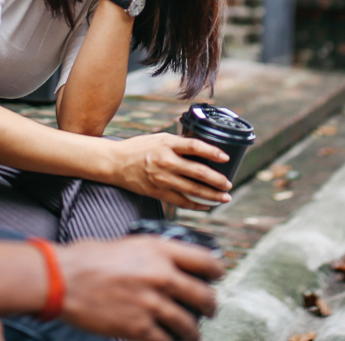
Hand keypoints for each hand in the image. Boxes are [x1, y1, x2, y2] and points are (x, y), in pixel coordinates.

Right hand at [56, 236, 222, 340]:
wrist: (63, 279)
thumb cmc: (86, 259)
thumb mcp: (127, 244)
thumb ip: (151, 254)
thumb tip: (164, 262)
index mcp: (159, 250)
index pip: (205, 261)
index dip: (217, 271)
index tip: (217, 277)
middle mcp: (161, 276)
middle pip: (204, 296)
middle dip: (211, 306)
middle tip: (209, 309)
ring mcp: (152, 303)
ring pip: (189, 324)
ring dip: (194, 332)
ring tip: (193, 333)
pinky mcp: (139, 327)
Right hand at [107, 133, 232, 209]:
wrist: (115, 162)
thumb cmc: (138, 148)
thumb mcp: (159, 138)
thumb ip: (179, 142)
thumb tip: (202, 146)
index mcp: (167, 144)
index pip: (195, 146)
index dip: (212, 152)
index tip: (225, 158)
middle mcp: (166, 161)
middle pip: (198, 172)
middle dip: (217, 180)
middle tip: (229, 184)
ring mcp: (162, 178)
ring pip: (193, 190)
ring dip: (212, 195)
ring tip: (224, 197)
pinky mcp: (157, 192)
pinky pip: (181, 201)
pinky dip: (195, 205)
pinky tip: (206, 206)